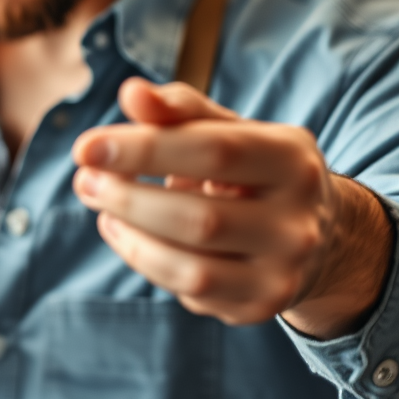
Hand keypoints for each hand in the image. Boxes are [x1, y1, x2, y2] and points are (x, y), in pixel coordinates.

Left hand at [72, 77, 392, 338]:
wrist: (315, 231)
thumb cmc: (250, 167)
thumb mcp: (226, 129)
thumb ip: (179, 110)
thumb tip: (131, 93)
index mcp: (292, 160)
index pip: (213, 151)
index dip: (143, 149)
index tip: (85, 147)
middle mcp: (298, 222)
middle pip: (199, 217)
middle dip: (127, 197)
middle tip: (84, 178)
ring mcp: (283, 273)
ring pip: (192, 266)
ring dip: (131, 234)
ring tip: (98, 202)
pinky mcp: (259, 305)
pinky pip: (188, 290)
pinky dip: (143, 258)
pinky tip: (118, 229)